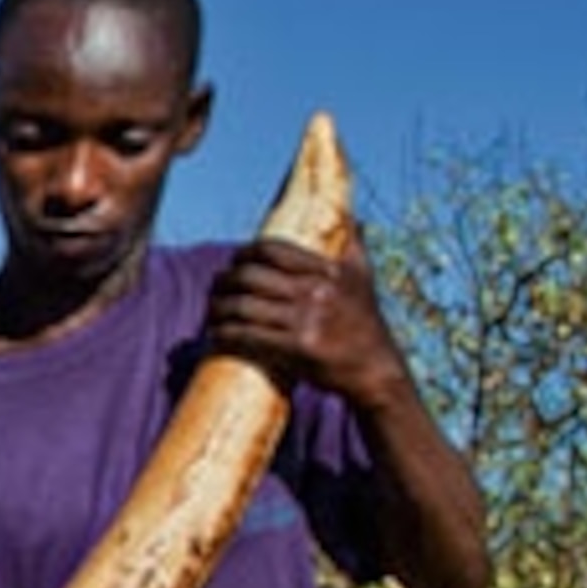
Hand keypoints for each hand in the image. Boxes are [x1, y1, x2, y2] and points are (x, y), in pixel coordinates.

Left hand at [201, 234, 410, 412]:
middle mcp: (316, 292)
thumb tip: (354, 218)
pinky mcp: (296, 348)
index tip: (234, 260)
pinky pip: (247, 335)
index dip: (245, 253)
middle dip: (224, 280)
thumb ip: (355, 247)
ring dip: (217, 308)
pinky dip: (224, 333)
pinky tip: (215, 333)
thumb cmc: (365, 323)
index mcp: (328, 272)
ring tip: (210, 310)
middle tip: (215, 286)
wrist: (376, 369)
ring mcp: (306, 320)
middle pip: (250, 277)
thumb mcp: (364, 279)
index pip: (274, 251)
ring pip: (243, 307)